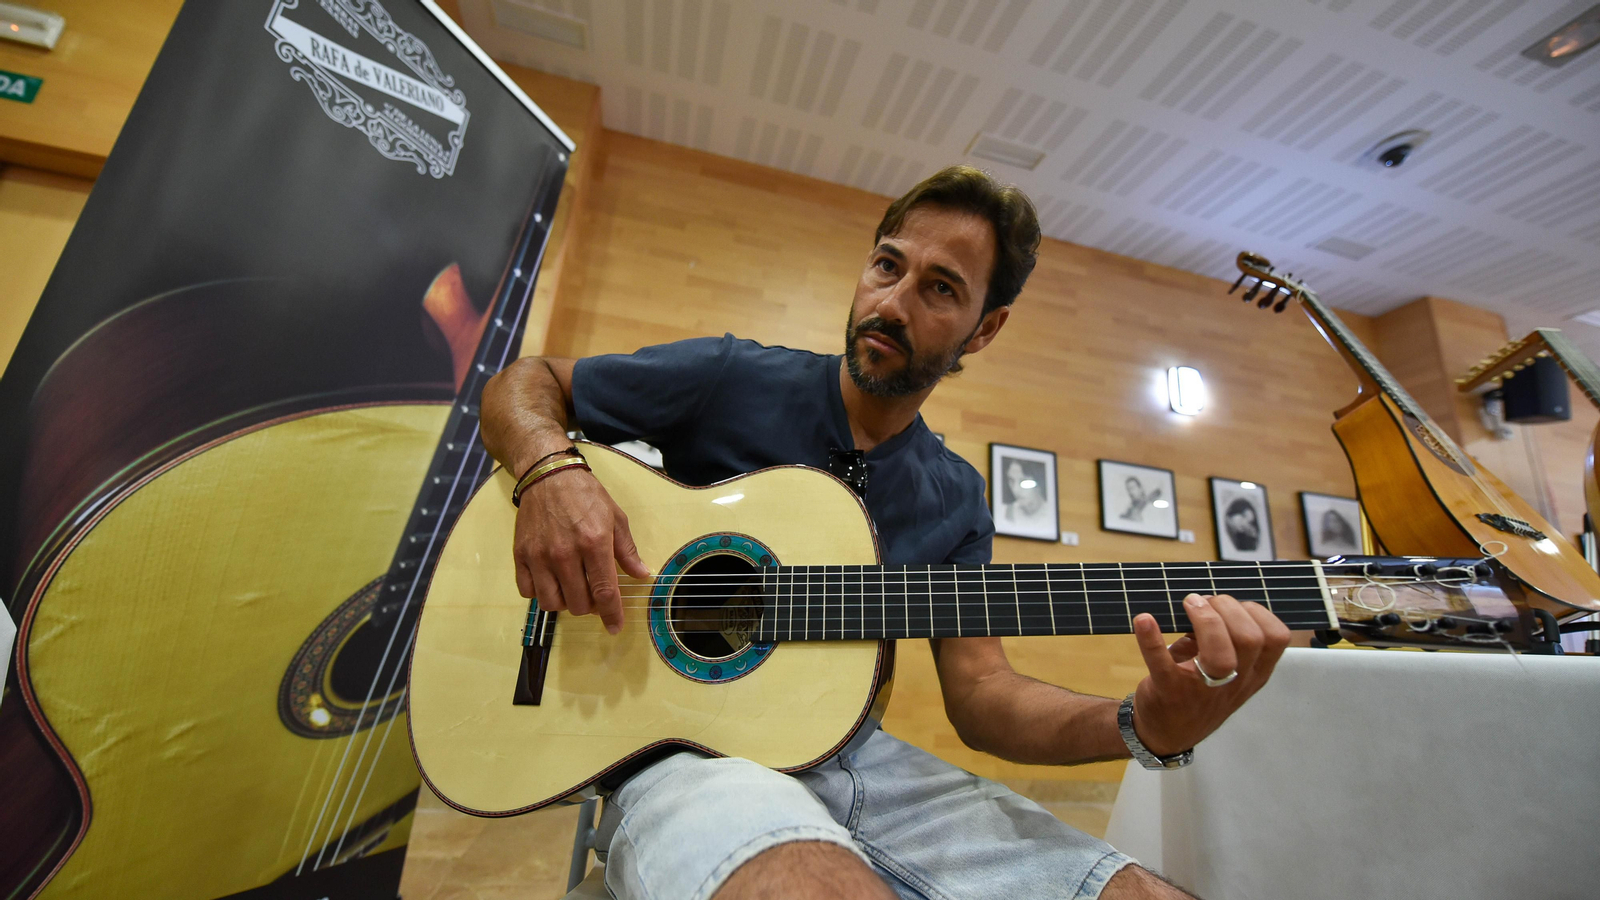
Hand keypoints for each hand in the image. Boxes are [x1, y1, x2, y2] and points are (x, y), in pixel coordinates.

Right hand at [512, 464, 649, 633]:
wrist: (548, 475)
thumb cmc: (585, 494)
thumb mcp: (615, 517)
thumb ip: (627, 550)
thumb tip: (641, 574)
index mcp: (594, 543)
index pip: (604, 592)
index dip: (612, 615)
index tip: (615, 627)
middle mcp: (565, 553)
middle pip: (578, 604)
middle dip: (590, 606)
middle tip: (593, 593)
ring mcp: (540, 555)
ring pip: (551, 603)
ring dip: (565, 602)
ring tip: (572, 587)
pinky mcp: (521, 555)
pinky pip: (528, 592)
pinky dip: (540, 593)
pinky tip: (551, 580)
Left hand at [1129, 593, 1290, 756]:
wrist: (1165, 731)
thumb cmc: (1198, 689)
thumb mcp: (1224, 667)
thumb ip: (1225, 636)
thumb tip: (1209, 598)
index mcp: (1253, 673)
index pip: (1276, 639)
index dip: (1256, 612)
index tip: (1231, 605)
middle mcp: (1235, 683)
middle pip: (1250, 640)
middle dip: (1227, 609)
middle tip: (1202, 602)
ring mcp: (1203, 690)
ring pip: (1221, 655)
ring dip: (1204, 619)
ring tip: (1187, 605)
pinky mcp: (1169, 691)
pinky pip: (1161, 663)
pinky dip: (1151, 639)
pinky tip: (1144, 620)